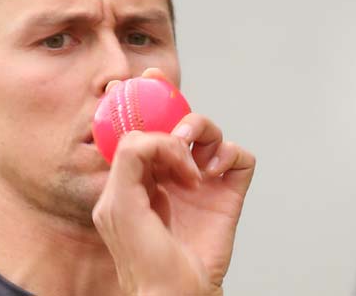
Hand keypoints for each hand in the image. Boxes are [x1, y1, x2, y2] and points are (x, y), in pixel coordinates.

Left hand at [92, 69, 255, 295]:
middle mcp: (171, 171)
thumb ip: (128, 160)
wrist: (175, 288)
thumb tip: (150, 134)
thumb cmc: (141, 254)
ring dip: (198, 129)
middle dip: (172, 103)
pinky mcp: (228, 191)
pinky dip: (229, 154)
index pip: (143, 126)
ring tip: (187, 149)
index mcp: (139, 172)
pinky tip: (211, 173)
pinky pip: (238, 155)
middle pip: (177, 121)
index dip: (141, 101)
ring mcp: (201, 180)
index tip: (137, 79)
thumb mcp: (117, 203)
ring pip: (208, 132)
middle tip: (163, 93)